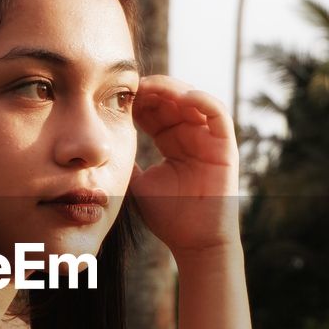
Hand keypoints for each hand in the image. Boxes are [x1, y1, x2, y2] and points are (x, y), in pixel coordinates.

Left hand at [129, 74, 240, 255]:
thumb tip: (102, 147)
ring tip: (152, 87)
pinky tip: (182, 97)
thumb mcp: (138, 182)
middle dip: (152, 90)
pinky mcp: (225, 146)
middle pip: (172, 100)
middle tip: (132, 86)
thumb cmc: (168, 216)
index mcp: (171, 143)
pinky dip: (201, 100)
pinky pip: (217, 114)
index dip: (138, 101)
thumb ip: (126, 162)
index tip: (119, 97)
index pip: (155, 111)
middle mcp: (191, 136)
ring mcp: (209, 139)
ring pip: (193, 100)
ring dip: (173, 89)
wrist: (194, 241)